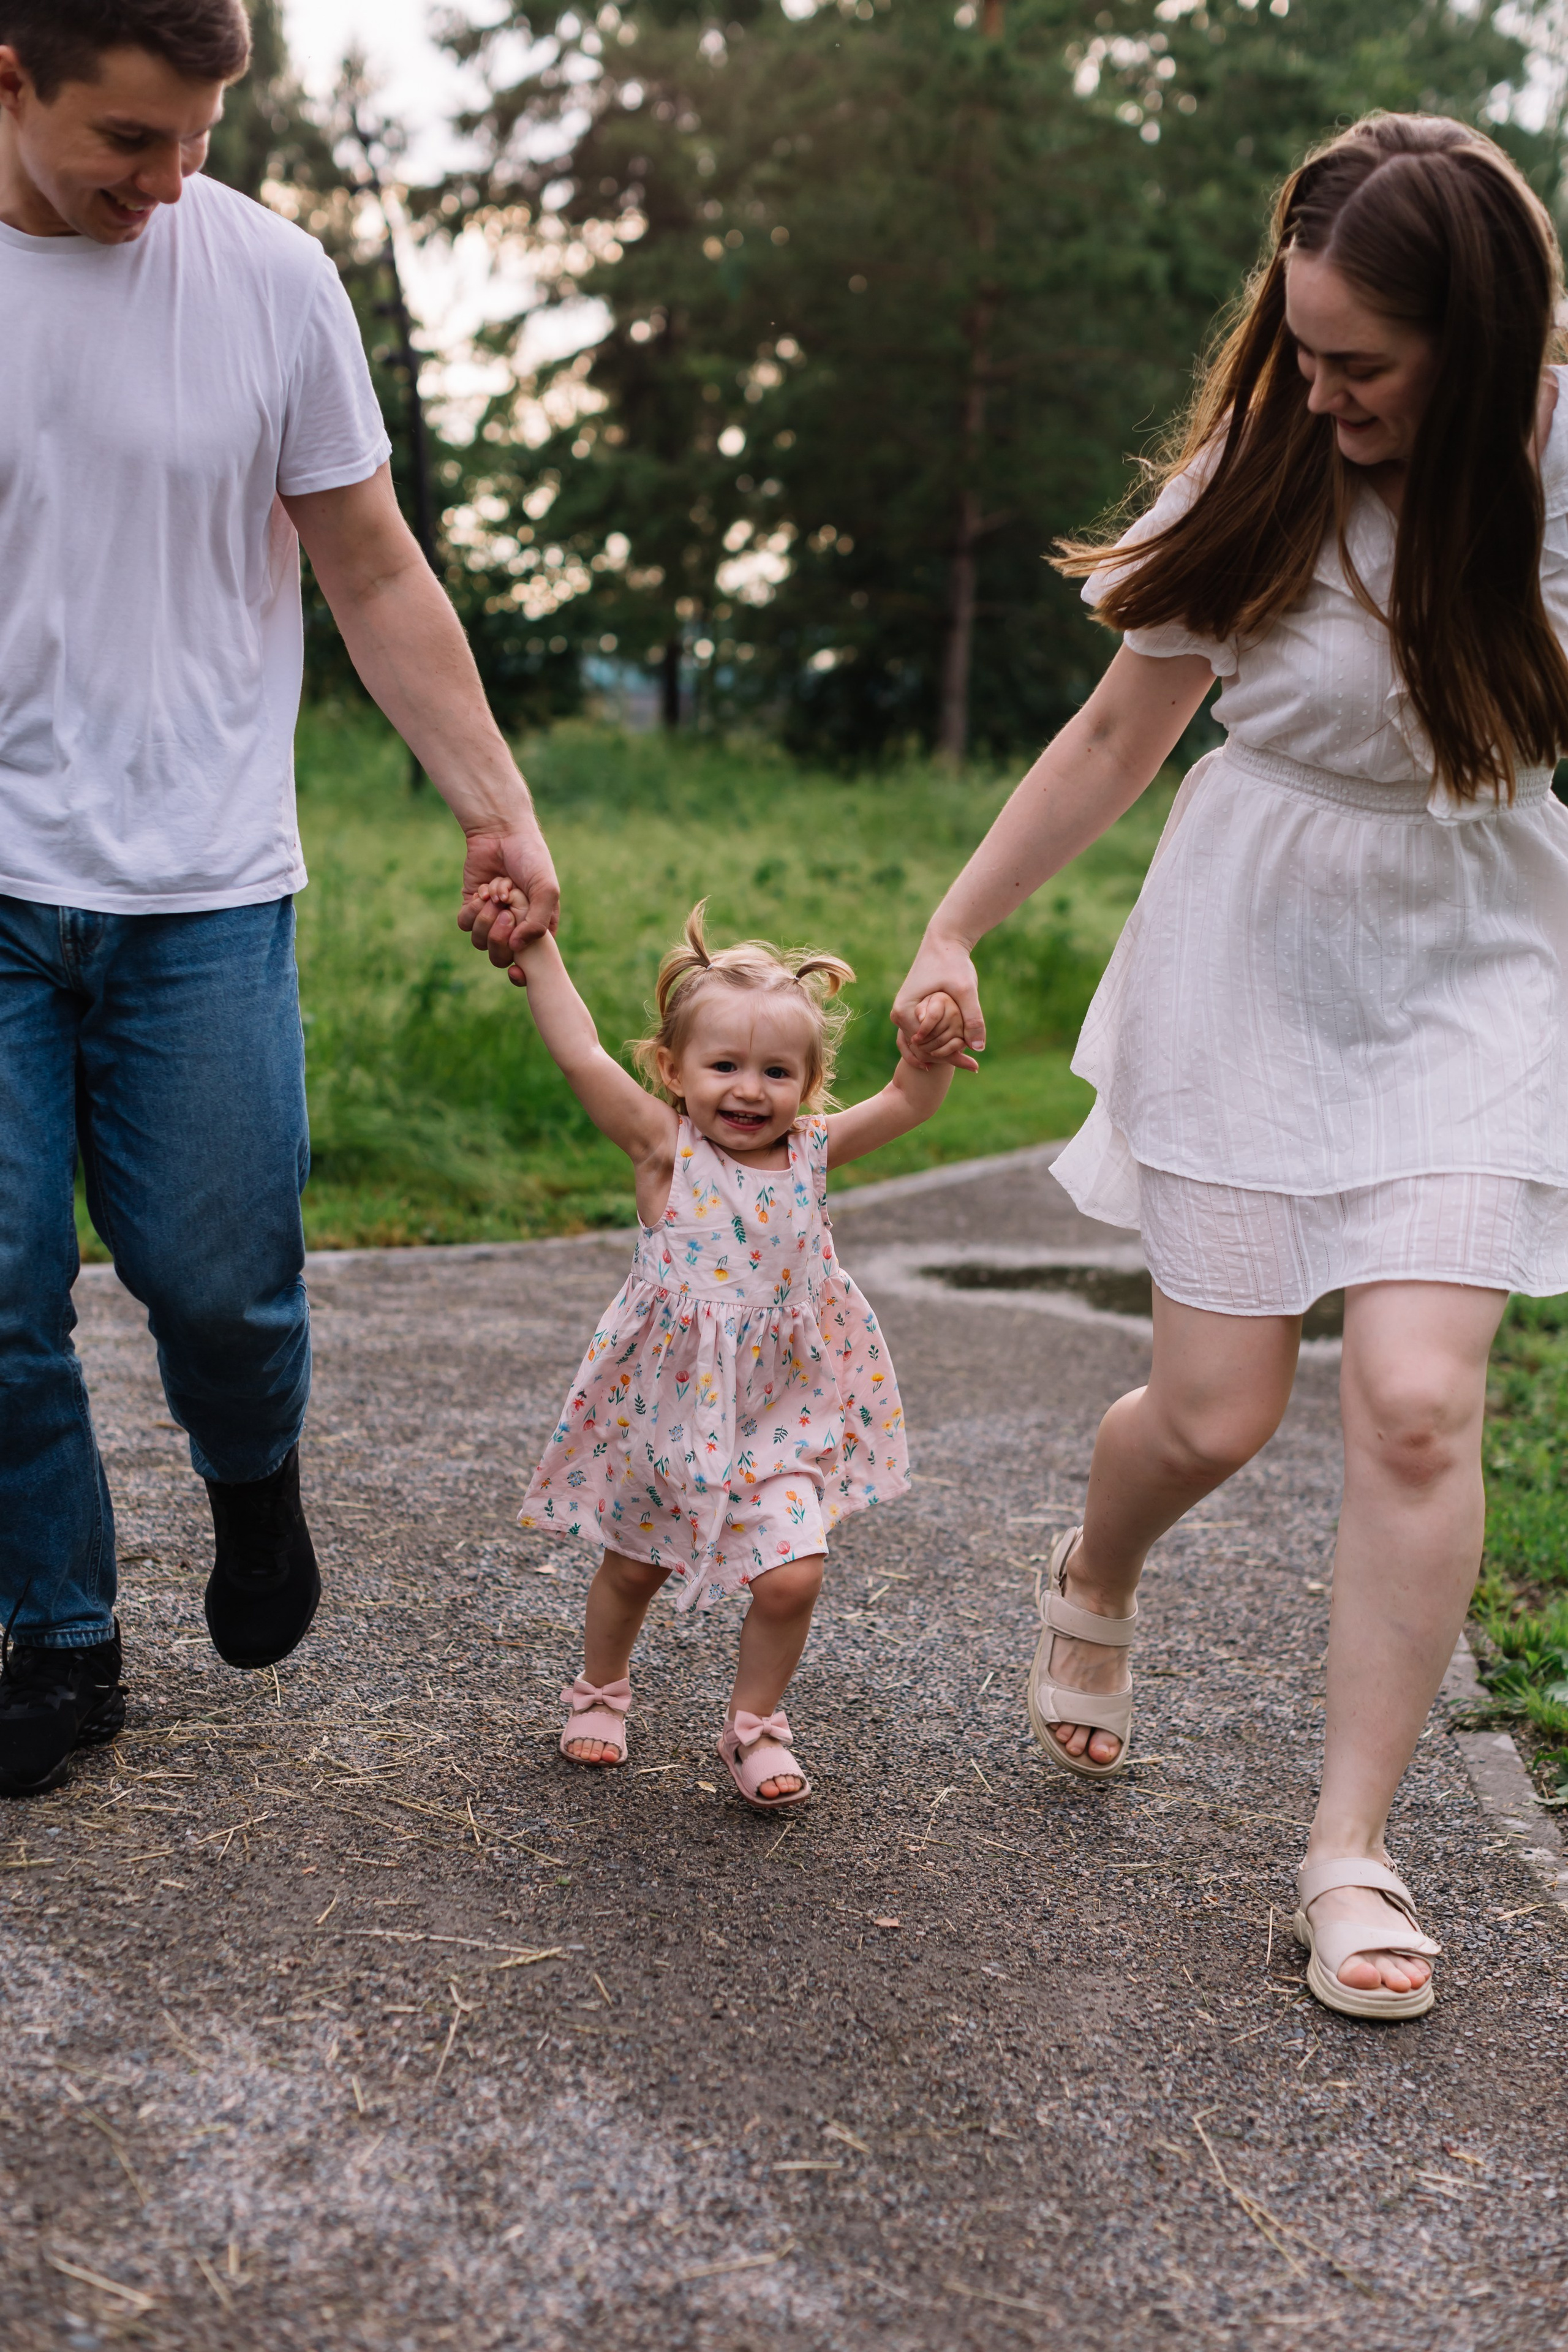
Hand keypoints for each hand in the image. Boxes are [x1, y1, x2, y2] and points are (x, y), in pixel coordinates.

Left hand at [458, 822, 560, 983]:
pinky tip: (482, 891)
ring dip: (485, 919)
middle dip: (499, 937)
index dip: (521, 968)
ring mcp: (491, 917)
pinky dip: (472, 910)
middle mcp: (513, 926)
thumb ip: (537, 923)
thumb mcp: (546, 890)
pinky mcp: (471, 906)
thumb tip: (515, 949)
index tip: (517, 970)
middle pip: (499, 956)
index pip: (528, 961)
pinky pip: (465, 924)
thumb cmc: (531, 859)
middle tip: (505, 912)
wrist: (502, 832)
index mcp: (536, 927)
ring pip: (480, 941)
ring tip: (495, 895)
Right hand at [891, 933, 984, 1068]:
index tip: (970, 1062)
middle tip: (973, 1066)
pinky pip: (925, 1033)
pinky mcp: (912, 1010)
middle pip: (921, 1048)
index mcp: (904, 1012)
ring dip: (943, 1051)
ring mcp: (903, 1013)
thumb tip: (979, 1048)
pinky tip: (961, 1047)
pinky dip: (941, 1041)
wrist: (944, 942)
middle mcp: (898, 1015)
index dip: (947, 1056)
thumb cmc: (953, 963)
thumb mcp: (966, 990)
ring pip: (923, 1043)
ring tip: (968, 1061)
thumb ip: (973, 1018)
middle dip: (945, 1057)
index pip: (924, 1047)